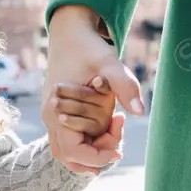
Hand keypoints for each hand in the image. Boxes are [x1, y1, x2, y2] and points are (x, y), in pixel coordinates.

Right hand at [42, 5, 143, 173]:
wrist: (70, 33)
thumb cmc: (88, 47)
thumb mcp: (110, 63)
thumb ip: (125, 86)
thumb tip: (139, 111)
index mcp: (56, 110)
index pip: (73, 152)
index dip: (96, 157)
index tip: (119, 150)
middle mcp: (50, 118)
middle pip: (70, 157)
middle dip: (97, 153)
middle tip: (119, 128)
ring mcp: (52, 117)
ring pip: (67, 151)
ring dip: (92, 149)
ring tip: (115, 128)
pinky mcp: (58, 114)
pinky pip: (70, 139)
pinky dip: (88, 140)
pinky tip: (109, 123)